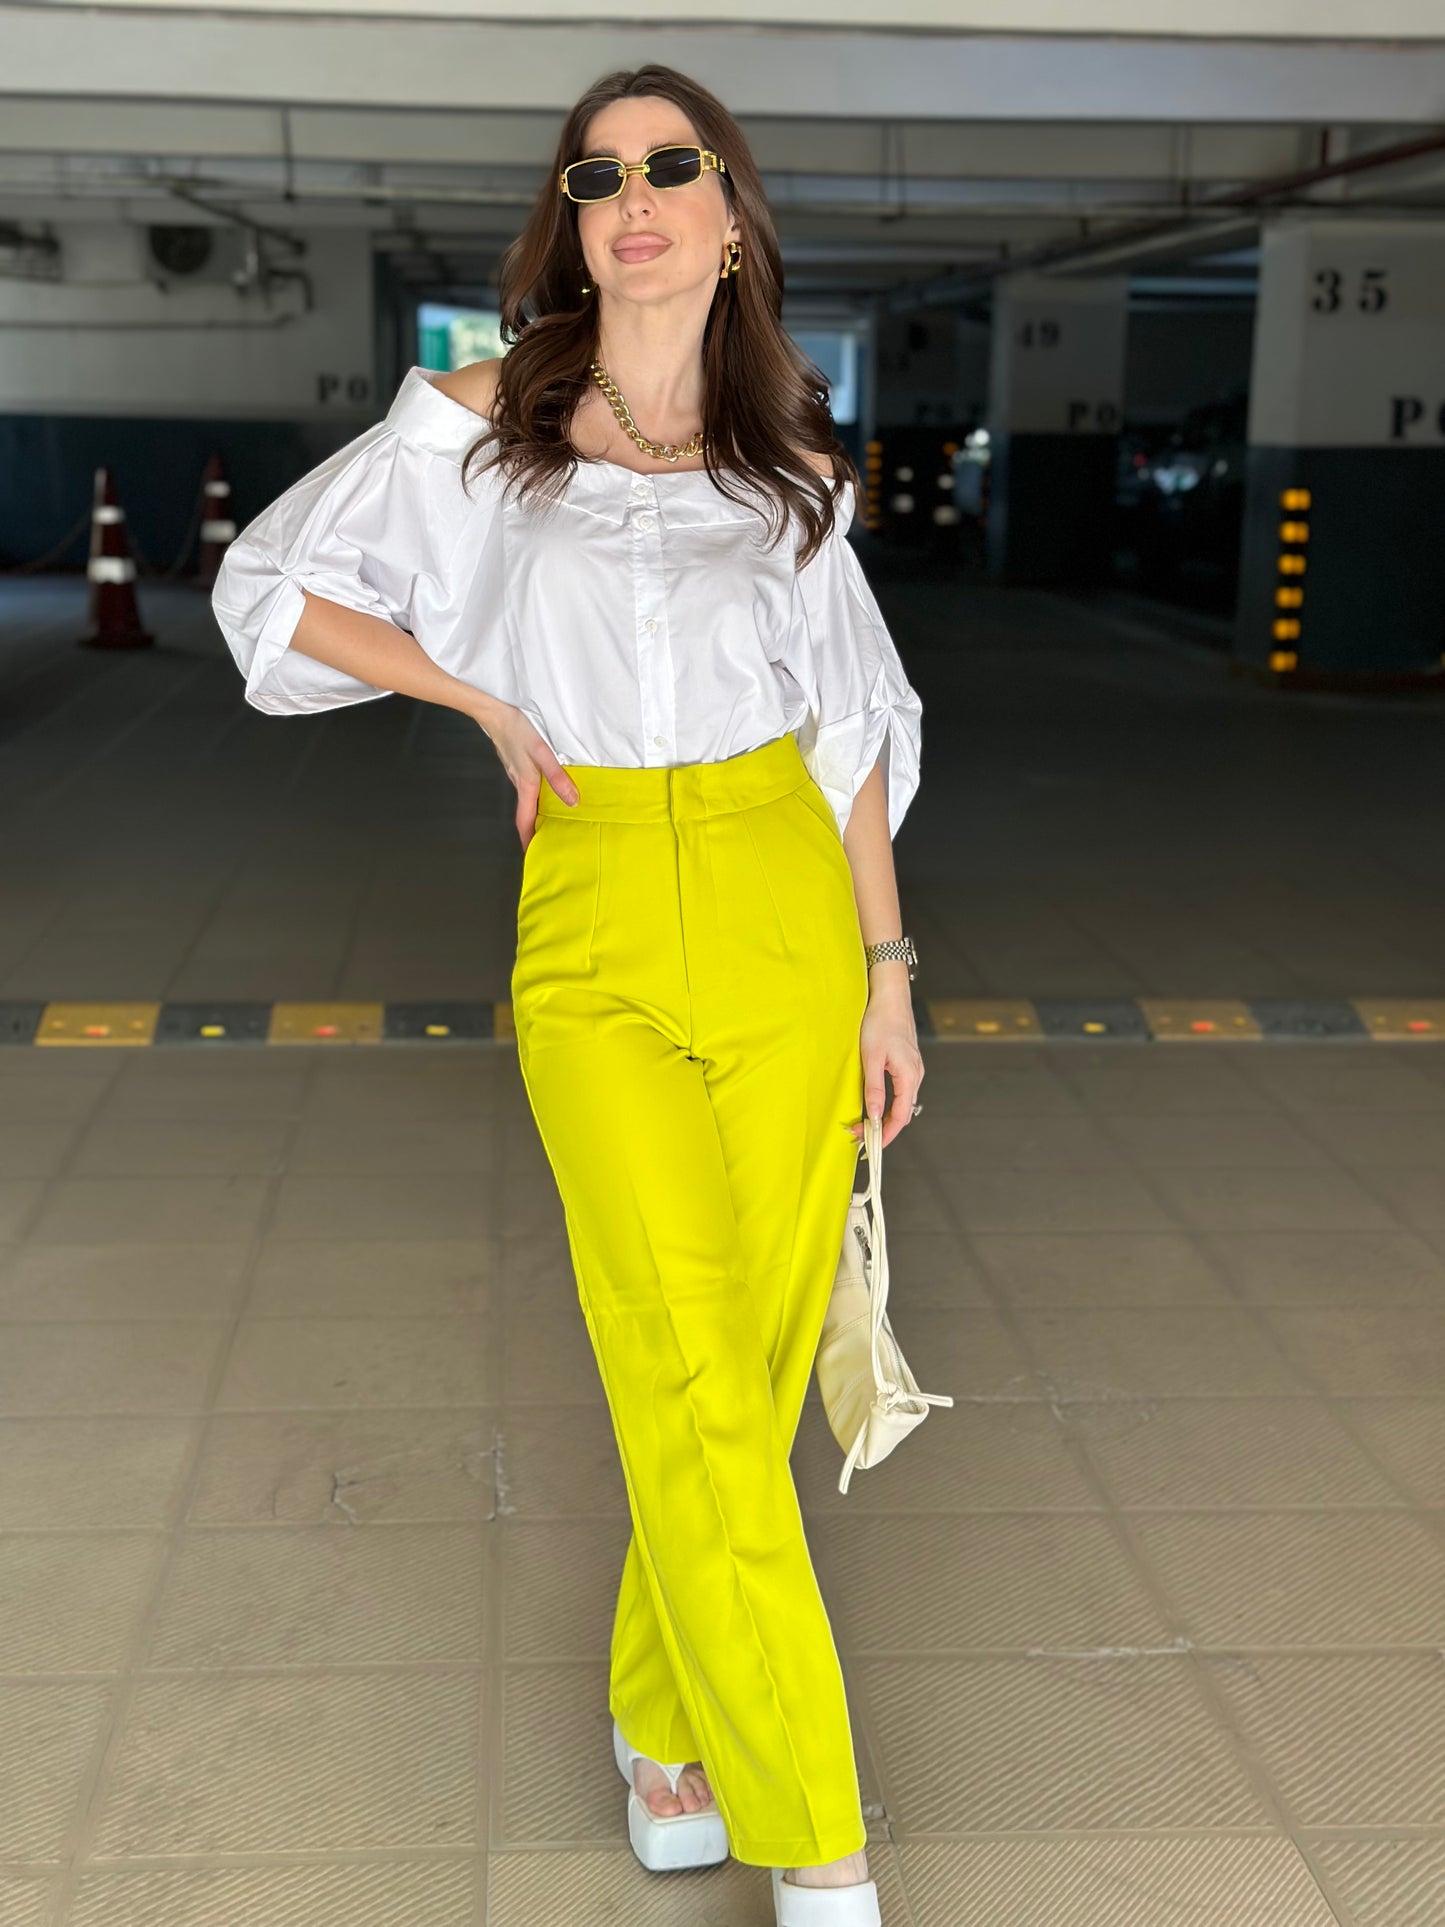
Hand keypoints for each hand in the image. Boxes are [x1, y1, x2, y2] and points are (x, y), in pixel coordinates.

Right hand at [472, 698, 578, 847]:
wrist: (495, 713)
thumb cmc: (518, 731)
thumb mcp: (542, 753)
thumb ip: (557, 777)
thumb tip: (572, 802)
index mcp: (525, 785)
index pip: (524, 821)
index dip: (528, 840)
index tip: (533, 855)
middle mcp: (519, 783)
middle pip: (526, 814)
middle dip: (534, 831)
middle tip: (548, 842)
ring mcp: (516, 774)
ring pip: (527, 800)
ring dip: (536, 814)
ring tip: (552, 821)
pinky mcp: (517, 765)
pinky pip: (527, 788)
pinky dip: (536, 798)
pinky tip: (546, 794)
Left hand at [849, 970, 923, 1151]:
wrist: (890, 995)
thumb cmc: (879, 1022)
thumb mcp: (871, 1057)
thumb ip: (874, 1088)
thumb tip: (875, 1116)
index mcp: (909, 1076)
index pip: (900, 1117)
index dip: (885, 1135)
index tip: (869, 1146)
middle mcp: (915, 1075)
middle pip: (902, 1113)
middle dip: (882, 1129)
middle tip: (858, 1136)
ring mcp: (913, 1070)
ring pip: (901, 1103)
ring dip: (884, 1117)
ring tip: (862, 1124)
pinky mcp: (906, 1064)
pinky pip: (900, 1092)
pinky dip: (887, 1104)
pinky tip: (873, 1105)